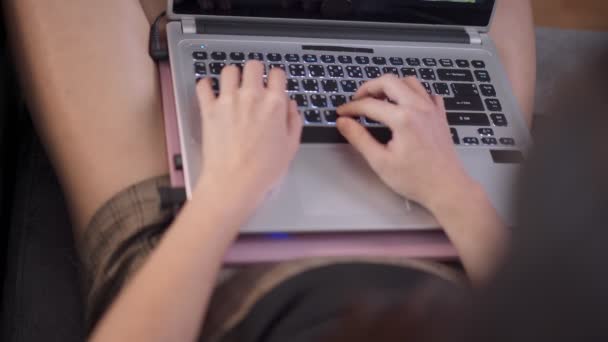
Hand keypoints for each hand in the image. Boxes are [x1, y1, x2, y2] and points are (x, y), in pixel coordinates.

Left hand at [194, 61, 301, 210]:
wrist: (235, 182)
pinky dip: (206, 86)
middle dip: (254, 71)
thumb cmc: (264, 169)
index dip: (276, 78)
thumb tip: (291, 105)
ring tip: (232, 85)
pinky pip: (203, 86)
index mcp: (274, 104)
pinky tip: (210, 90)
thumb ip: (293, 120)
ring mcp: (228, 101)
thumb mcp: (291, 146)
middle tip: (253, 81)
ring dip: (232, 76)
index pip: (277, 74)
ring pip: (229, 70)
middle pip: (253, 66)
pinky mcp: (209, 109)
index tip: (273, 84)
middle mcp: (251, 96)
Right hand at [336, 75, 475, 209]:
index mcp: (403, 119)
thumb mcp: (380, 162)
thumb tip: (343, 122)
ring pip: (409, 82)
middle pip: (389, 81)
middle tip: (358, 100)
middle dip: (369, 87)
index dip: (351, 107)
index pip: (369, 104)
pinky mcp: (440, 116)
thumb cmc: (416, 179)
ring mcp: (432, 110)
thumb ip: (359, 138)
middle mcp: (418, 108)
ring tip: (379, 99)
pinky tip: (405, 105)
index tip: (342, 113)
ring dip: (391, 86)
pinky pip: (426, 93)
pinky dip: (413, 93)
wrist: (447, 188)